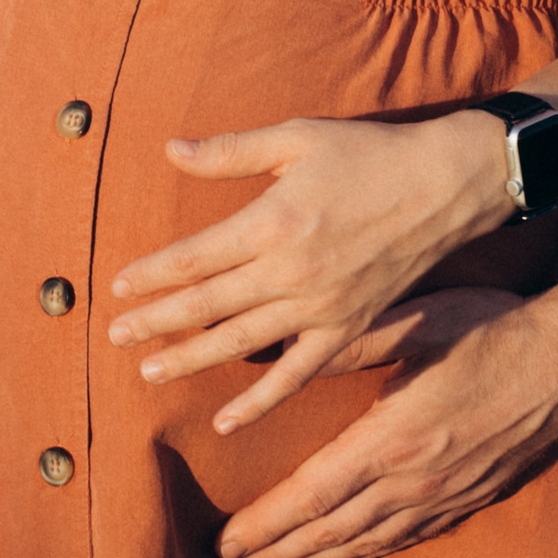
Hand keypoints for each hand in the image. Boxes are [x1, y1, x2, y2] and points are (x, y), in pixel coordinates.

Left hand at [104, 110, 514, 432]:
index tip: (117, 287)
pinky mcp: (347, 328)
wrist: (444, 185)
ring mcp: (320, 307)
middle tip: (113, 335)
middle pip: (207, 304)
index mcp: (272, 222)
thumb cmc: (367, 153)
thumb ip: (231, 151)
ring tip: (150, 371)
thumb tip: (170, 149)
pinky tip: (226, 420)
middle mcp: (291, 272)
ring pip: (240, 343)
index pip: (195, 257)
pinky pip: (296, 375)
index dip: (152, 275)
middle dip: (156, 321)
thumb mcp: (296, 137)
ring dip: (191, 358)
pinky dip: (260, 401)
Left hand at [214, 284, 557, 557]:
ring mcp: (442, 497)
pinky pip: (400, 541)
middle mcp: (415, 480)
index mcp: (395, 437)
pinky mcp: (465, 500)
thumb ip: (352, 344)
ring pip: (362, 544)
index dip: (265, 524)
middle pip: (330, 531)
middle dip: (273, 553)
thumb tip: (286, 349)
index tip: (224, 542)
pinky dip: (359, 556)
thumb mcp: (418, 321)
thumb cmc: (493, 329)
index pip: (313, 495)